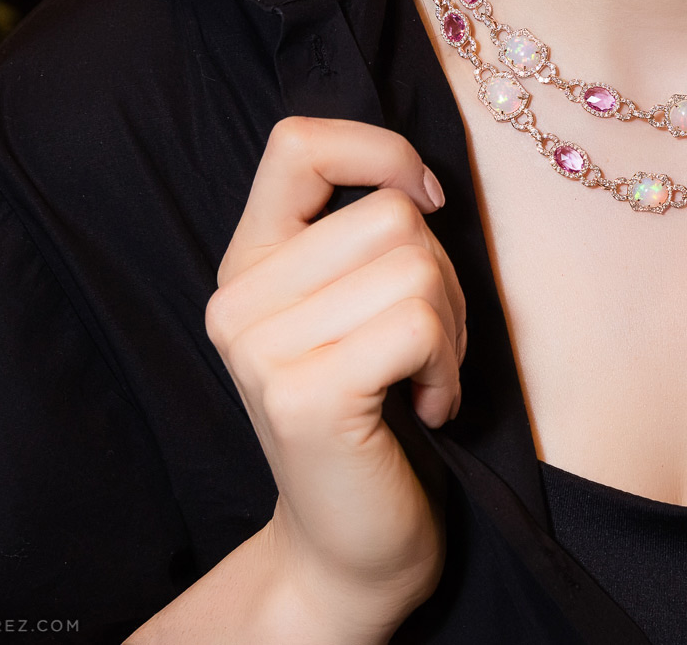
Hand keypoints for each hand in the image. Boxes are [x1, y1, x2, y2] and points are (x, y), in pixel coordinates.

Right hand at [206, 116, 463, 635]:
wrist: (349, 543)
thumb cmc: (374, 415)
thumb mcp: (356, 309)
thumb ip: (363, 241)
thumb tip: (422, 184)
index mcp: (248, 264)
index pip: (298, 143)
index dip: (380, 151)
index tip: (424, 202)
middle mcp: (237, 301)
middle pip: (390, 214)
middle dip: (442, 276)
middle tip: (424, 345)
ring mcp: (261, 349)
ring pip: (414, 267)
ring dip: (450, 328)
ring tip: (421, 378)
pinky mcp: (304, 395)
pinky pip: (418, 324)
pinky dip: (446, 368)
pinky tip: (426, 410)